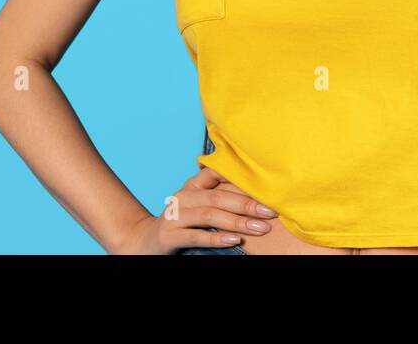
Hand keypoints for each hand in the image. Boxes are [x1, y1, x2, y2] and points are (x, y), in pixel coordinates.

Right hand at [112, 167, 278, 253]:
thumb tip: (257, 195)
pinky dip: (216, 238)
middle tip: (271, 212)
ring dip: (237, 222)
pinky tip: (234, 240)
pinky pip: (196, 235)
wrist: (146, 242)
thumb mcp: (200, 205)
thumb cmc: (182, 222)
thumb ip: (221, 196)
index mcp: (193, 185)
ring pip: (209, 215)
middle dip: (247, 204)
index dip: (244, 181)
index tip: (269, 188)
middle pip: (219, 196)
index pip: (220, 176)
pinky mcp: (169, 235)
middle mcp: (183, 196)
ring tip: (260, 227)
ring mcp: (174, 215)